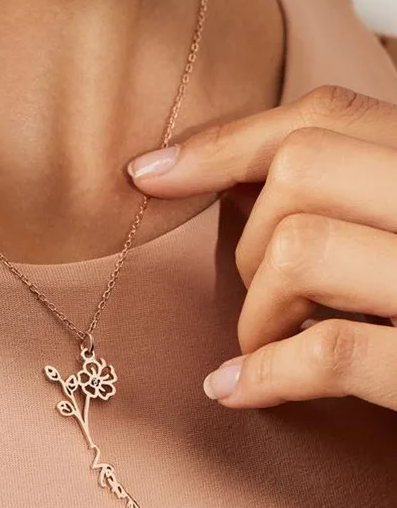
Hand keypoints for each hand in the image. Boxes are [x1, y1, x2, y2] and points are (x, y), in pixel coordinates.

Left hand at [128, 85, 396, 410]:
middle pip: (299, 170)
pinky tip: (237, 390)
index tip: (149, 173)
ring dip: (256, 312)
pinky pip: (327, 351)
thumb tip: (232, 186)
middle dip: (249, 239)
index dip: (224, 142)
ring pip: (299, 249)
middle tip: (261, 300)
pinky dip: (265, 374)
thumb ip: (358, 198)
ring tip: (264, 348)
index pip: (326, 117)